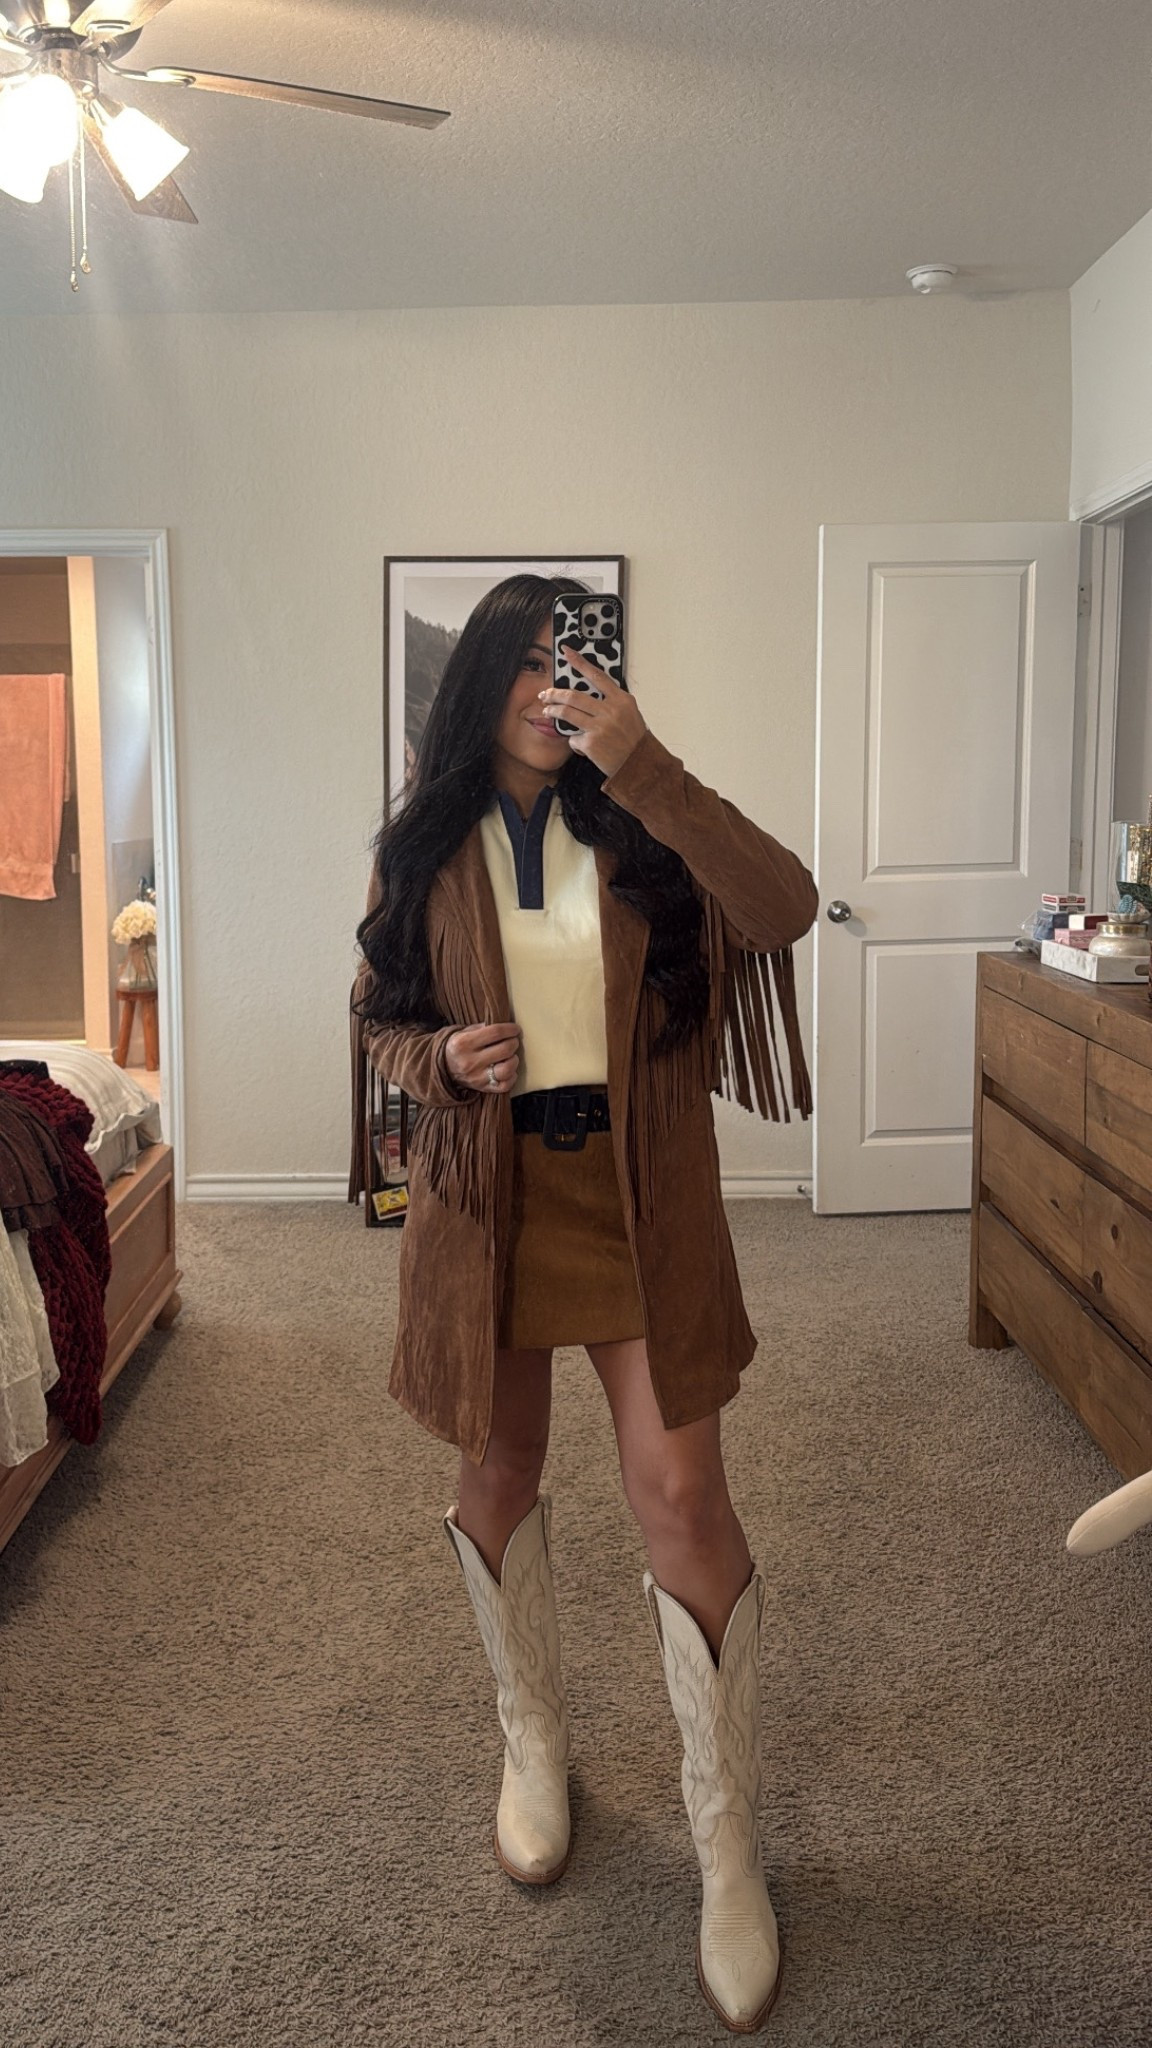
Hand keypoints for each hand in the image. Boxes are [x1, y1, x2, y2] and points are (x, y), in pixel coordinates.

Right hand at [445, 1020, 521, 1093]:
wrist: (443, 1068)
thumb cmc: (459, 1047)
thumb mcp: (465, 1032)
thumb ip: (483, 1028)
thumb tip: (505, 1026)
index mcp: (464, 1043)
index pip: (495, 1032)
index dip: (510, 1029)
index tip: (515, 1029)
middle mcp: (470, 1061)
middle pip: (505, 1050)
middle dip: (514, 1043)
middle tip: (513, 1041)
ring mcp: (477, 1077)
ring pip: (507, 1069)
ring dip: (514, 1060)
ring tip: (511, 1056)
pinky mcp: (482, 1088)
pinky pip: (505, 1085)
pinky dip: (511, 1077)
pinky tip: (509, 1070)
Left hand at [537, 643, 646, 777]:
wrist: (640, 765)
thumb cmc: (634, 740)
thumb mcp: (629, 714)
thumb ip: (611, 701)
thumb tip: (587, 694)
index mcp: (621, 700)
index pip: (597, 675)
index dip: (580, 662)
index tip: (566, 652)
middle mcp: (610, 711)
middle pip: (573, 696)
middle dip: (554, 694)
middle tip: (545, 694)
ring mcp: (599, 727)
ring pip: (566, 713)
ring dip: (552, 711)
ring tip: (547, 711)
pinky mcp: (591, 744)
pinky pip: (573, 738)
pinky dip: (574, 742)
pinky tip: (581, 746)